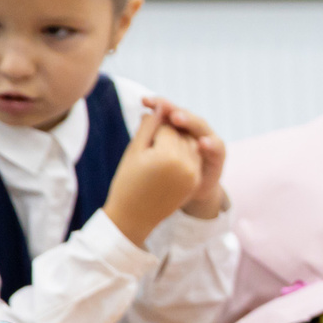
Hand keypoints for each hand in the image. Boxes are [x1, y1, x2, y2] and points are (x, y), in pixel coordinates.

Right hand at [104, 105, 202, 246]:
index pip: (166, 128)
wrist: (134, 216)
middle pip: (181, 134)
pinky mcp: (195, 182)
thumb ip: (149, 126)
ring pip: (190, 144)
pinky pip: (193, 158)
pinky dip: (183, 153)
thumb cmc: (127, 181)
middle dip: (168, 130)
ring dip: (178, 140)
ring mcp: (193, 175)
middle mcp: (186, 165)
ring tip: (158, 148)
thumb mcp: (134, 152)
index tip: (142, 137)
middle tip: (151, 141)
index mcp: (168, 156)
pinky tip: (168, 157)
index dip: (154, 127)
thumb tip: (160, 105)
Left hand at [145, 97, 229, 218]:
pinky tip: (202, 143)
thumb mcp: (158, 153)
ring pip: (200, 126)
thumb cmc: (168, 172)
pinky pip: (216, 147)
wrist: (192, 192)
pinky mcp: (218, 154)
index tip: (144, 100)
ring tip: (177, 118)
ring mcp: (208, 139)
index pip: (168, 110)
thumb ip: (153, 135)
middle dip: (173, 109)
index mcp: (178, 126)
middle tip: (162, 106)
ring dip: (190, 122)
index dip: (158, 104)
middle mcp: (194, 129)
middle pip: (184, 114)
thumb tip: (143, 115)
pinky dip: (210, 144)